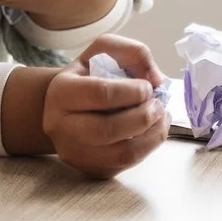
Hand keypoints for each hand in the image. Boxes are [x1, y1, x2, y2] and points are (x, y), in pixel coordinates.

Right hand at [5, 35, 167, 177]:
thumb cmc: (89, 76)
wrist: (68, 108)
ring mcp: (74, 152)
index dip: (132, 91)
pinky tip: (152, 132)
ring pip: (121, 153)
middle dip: (143, 117)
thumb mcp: (104, 51)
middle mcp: (59, 126)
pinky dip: (147, 148)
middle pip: (107, 130)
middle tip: (159, 106)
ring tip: (161, 118)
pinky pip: (125, 164)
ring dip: (152, 136)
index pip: (100, 93)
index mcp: (60, 92)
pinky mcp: (89, 169)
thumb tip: (156, 79)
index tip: (148, 87)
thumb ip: (133, 52)